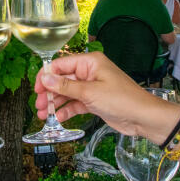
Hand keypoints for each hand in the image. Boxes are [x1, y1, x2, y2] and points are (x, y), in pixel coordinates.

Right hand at [34, 52, 178, 139]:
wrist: (143, 117)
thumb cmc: (122, 99)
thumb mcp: (90, 92)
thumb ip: (66, 86)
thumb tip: (45, 78)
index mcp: (90, 62)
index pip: (61, 64)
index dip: (46, 76)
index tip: (36, 89)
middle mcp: (90, 72)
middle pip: (62, 80)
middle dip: (49, 93)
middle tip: (39, 105)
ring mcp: (92, 87)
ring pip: (68, 93)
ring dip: (55, 103)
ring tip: (44, 115)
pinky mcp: (95, 101)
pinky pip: (76, 103)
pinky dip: (67, 110)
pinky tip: (58, 118)